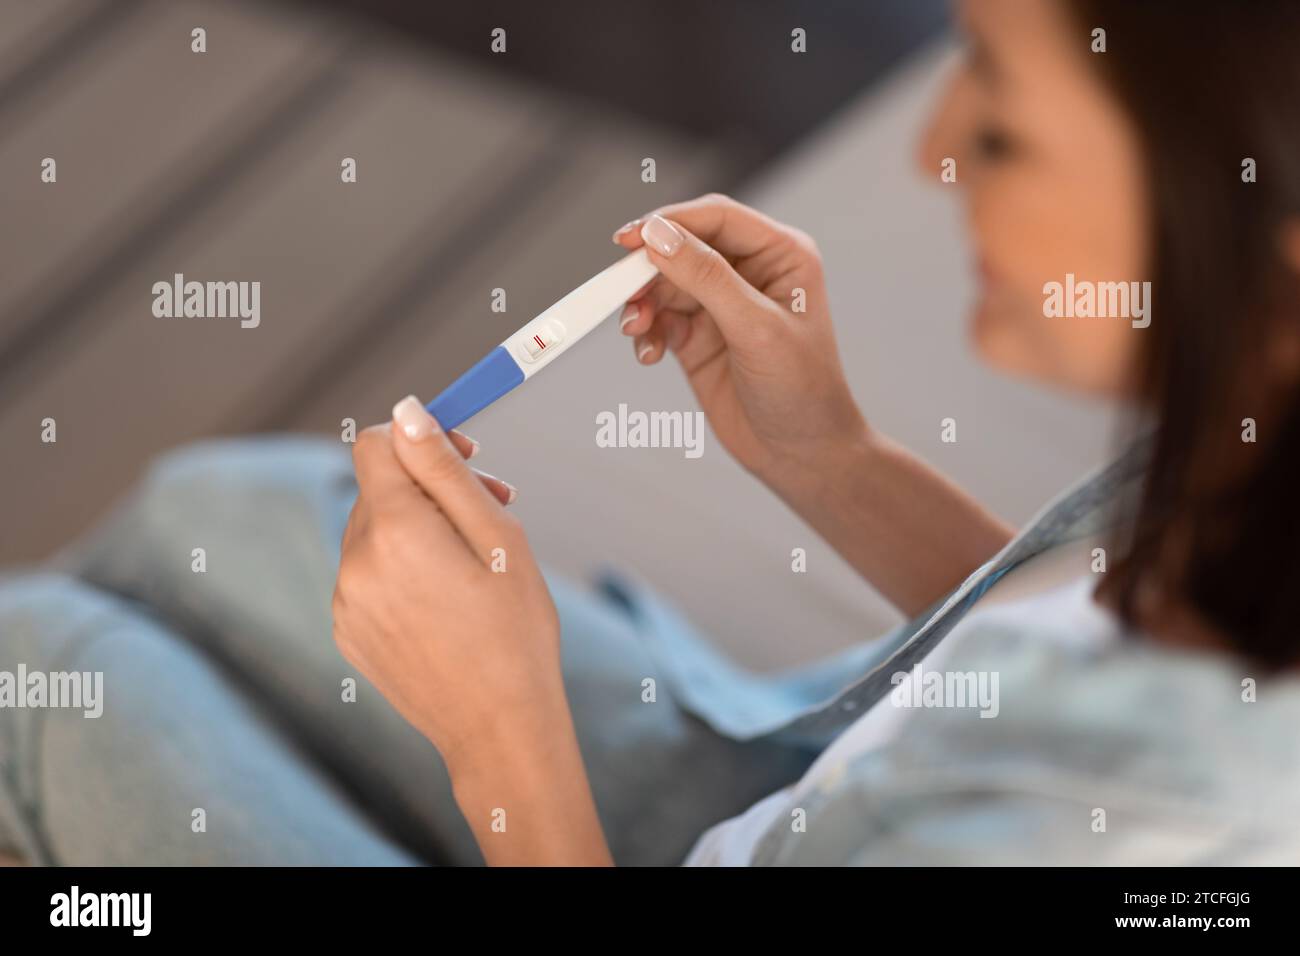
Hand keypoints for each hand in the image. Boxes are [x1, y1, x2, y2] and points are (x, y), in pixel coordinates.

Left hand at [333, 397, 611, 864]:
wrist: (498, 728)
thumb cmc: (515, 632)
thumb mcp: (498, 538)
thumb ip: (445, 470)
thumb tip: (405, 412)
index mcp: (394, 532)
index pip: (374, 444)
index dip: (421, 438)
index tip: (467, 456)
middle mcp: (354, 563)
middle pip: (378, 488)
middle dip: (430, 487)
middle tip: (494, 508)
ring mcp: (345, 602)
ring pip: (374, 531)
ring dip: (418, 529)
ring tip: (473, 563)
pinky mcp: (348, 631)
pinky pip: (369, 574)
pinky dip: (402, 570)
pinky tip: (447, 600)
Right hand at [613, 193, 866, 481]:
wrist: (801, 455)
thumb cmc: (802, 390)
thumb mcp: (755, 328)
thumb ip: (706, 277)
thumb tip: (658, 235)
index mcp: (780, 254)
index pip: (716, 218)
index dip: (670, 222)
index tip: (629, 239)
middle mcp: (750, 272)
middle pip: (682, 248)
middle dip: (648, 270)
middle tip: (621, 290)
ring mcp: (722, 305)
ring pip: (664, 285)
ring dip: (643, 305)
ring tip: (636, 332)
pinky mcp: (699, 337)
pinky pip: (660, 319)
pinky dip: (647, 333)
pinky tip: (649, 354)